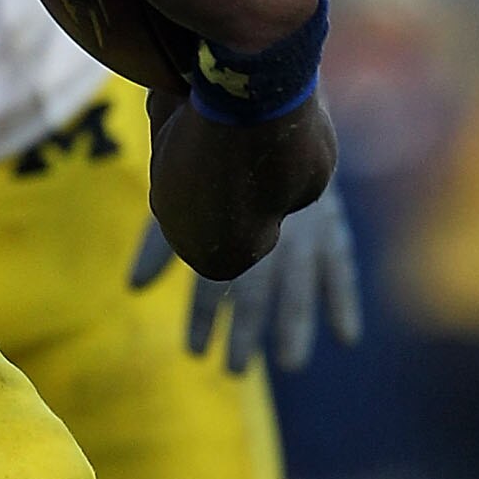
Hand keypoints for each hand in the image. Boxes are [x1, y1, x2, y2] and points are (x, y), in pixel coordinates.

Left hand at [130, 178, 362, 372]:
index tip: (195, 352)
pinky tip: (345, 337)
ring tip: (289, 364)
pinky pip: (340, 268)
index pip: (211, 282)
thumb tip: (133, 288)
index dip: (203, 318)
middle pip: (255, 292)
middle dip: (245, 333)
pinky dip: (343, 302)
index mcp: (225, 223)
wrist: (267, 107)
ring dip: (294, 328)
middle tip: (236, 371)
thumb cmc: (214, 158)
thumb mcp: (183, 195)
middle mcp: (265, 228)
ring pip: (299, 287)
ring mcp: (303, 227)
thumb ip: (160, 242)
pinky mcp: (331, 223)